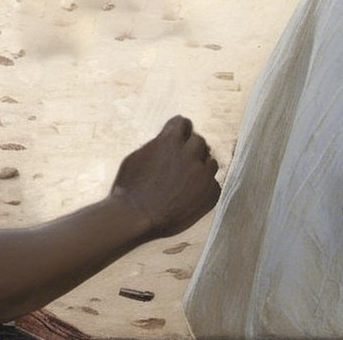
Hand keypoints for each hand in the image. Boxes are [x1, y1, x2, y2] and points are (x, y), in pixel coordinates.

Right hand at [110, 115, 221, 237]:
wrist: (135, 219)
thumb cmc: (129, 189)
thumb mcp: (137, 157)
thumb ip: (157, 145)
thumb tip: (166, 140)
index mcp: (171, 141)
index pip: (183, 123)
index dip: (179, 131)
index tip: (178, 138)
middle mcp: (190, 153)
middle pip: (199, 141)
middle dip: (190, 150)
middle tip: (181, 164)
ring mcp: (202, 174)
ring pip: (210, 162)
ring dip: (200, 168)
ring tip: (186, 182)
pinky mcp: (210, 193)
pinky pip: (213, 184)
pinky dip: (204, 189)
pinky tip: (191, 196)